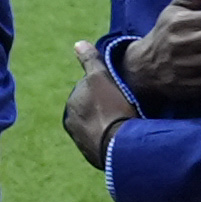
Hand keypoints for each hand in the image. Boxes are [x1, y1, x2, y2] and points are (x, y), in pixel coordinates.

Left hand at [59, 37, 136, 166]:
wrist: (120, 146)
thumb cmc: (112, 108)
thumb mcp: (101, 78)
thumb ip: (90, 60)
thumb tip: (78, 43)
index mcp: (72, 104)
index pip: (89, 89)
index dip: (106, 87)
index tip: (122, 90)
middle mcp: (72, 124)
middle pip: (92, 108)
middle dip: (105, 106)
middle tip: (126, 106)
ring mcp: (82, 142)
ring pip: (98, 125)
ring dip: (109, 123)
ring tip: (128, 122)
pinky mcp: (94, 158)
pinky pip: (104, 142)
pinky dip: (112, 138)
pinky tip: (125, 136)